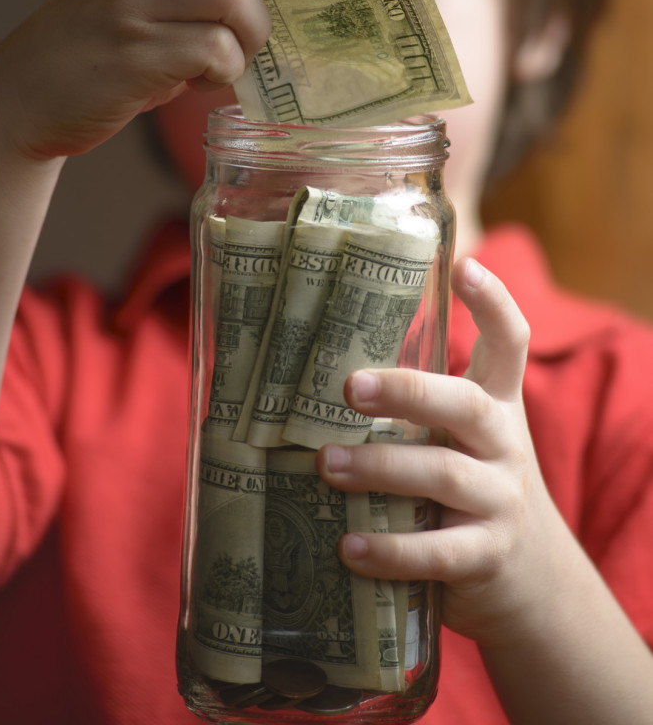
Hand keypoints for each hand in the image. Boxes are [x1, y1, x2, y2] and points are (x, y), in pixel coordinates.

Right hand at [0, 0, 306, 160]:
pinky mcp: (137, 59)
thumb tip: (261, 1)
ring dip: (253, 30)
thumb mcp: (132, 4)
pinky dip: (226, 73)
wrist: (20, 102)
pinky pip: (215, 52)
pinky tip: (202, 83)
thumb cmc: (93, 56)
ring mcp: (133, 9)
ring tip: (236, 57)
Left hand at [317, 256, 569, 645]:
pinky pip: (438, 552)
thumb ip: (414, 408)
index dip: (493, 301)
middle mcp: (505, 443)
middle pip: (467, 404)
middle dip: (409, 391)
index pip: (510, 342)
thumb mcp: (457, 438)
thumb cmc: (468, 486)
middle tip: (349, 387)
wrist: (530, 575)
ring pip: (444, 475)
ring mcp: (502, 499)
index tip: (463, 265)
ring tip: (324, 463)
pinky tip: (348, 548)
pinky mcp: (488, 554)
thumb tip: (310, 369)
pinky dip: (391, 550)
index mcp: (497, 404)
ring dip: (379, 469)